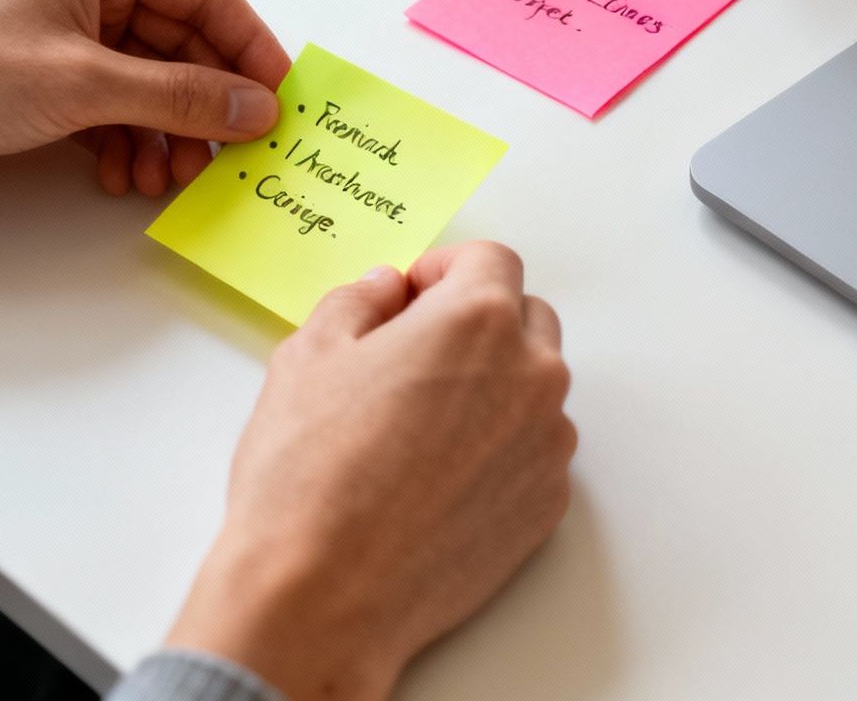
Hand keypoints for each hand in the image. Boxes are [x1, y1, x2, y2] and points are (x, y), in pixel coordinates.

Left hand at [0, 0, 290, 227]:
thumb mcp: (84, 84)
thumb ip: (182, 96)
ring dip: (166, 131)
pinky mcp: (40, 69)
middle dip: (204, 105)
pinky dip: (127, 137)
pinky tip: (125, 175)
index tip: (281, 103)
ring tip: (167, 179)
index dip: (250, 49)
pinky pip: (111, 100)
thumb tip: (257, 109)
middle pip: (180, 42)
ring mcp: (61, 25)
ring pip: (148, 78)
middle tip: (228, 158)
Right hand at [166, 242, 575, 699]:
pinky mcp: (548, 503)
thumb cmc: (310, 477)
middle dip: (475, 322)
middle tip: (413, 356)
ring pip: (533, 388)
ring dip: (492, 387)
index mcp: (477, 321)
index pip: (490, 260)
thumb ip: (357, 302)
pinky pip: (534, 451)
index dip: (443, 270)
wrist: (325, 595)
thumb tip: (385, 290)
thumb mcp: (308, 357)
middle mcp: (532, 375)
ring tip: (420, 427)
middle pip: (524, 318)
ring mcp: (548, 443)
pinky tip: (439, 478)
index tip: (412, 296)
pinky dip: (500, 449)